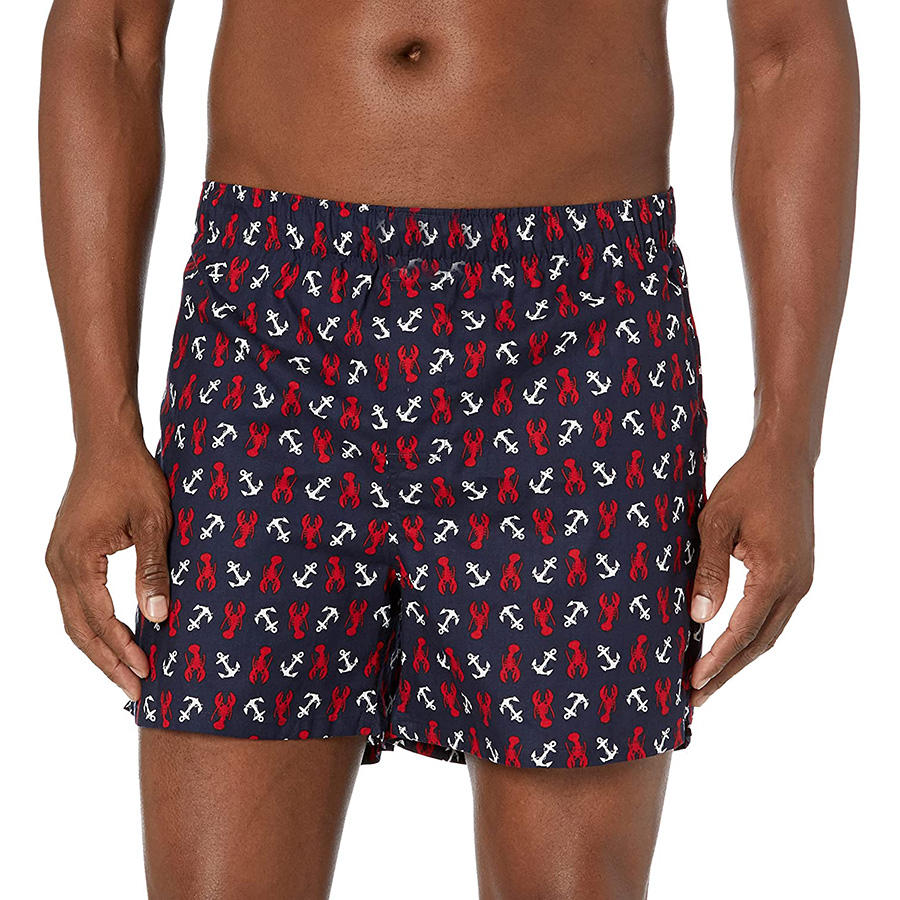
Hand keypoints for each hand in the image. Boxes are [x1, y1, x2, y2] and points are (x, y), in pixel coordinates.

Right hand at [45, 443, 172, 701]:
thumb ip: (153, 570)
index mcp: (77, 560)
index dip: (123, 651)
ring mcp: (58, 560)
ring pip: (75, 619)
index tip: (147, 676)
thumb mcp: (154, 522)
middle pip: (80, 630)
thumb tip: (159, 616)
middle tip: (136, 690)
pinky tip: (117, 637)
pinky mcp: (66, 554)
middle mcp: (58, 564)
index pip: (100, 621)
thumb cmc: (134, 476)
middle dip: (108, 662)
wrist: (107, 443)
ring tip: (128, 673)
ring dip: (100, 648)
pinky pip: (77, 601)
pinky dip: (95, 625)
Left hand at [689, 438, 814, 705]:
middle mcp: (795, 585)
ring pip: (768, 632)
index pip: (742, 631)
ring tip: (708, 680)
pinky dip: (749, 635)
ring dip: (739, 657)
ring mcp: (800, 580)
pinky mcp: (796, 573)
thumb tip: (698, 617)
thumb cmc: (746, 485)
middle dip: (727, 672)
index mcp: (775, 575)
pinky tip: (728, 643)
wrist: (784, 459)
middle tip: (695, 697)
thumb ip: (708, 570)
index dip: (717, 661)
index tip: (693, 683)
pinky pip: (772, 615)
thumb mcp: (715, 522)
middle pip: (759, 643)